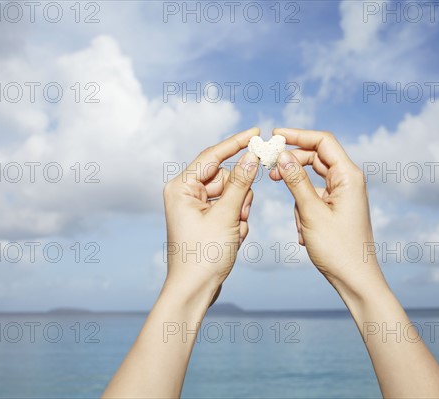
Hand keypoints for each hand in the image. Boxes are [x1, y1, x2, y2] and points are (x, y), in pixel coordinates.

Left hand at [163, 127, 259, 305]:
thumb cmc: (204, 255)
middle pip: (226, 177)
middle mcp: (186, 193)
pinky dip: (237, 222)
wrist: (195, 290)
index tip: (257, 132)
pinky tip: (232, 240)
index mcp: (181, 187)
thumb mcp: (227, 215)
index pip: (213, 155)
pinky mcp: (205, 220)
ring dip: (240, 211)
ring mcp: (196, 207)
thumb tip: (252, 155)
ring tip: (233, 232)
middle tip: (239, 215)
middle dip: (239, 195)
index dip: (236, 143)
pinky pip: (230, 209)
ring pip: (232, 193)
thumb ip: (241, 183)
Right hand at [270, 128, 384, 294]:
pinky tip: (304, 234)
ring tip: (301, 226)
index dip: (298, 135)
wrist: (354, 279)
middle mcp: (348, 181)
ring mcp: (343, 194)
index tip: (274, 136)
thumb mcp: (311, 212)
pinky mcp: (337, 207)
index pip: (322, 142)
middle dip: (292, 167)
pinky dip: (304, 212)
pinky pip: (314, 199)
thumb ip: (295, 181)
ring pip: (310, 182)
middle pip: (315, 159)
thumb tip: (281, 155)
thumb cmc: (338, 248)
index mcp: (349, 176)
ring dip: (298, 200)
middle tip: (270, 174)